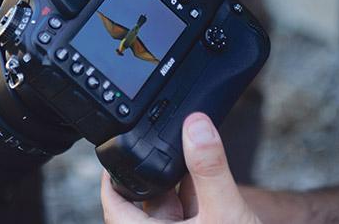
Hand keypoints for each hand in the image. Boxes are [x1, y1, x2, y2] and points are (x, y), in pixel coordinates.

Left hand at [101, 112, 260, 223]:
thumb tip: (196, 126)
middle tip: (167, 140)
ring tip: (191, 151)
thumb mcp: (225, 213)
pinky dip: (197, 192)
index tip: (121, 149)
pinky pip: (192, 211)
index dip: (114, 176)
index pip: (114, 204)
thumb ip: (210, 170)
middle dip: (157, 172)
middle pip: (145, 200)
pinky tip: (208, 173)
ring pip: (171, 204)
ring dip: (180, 180)